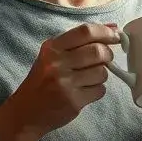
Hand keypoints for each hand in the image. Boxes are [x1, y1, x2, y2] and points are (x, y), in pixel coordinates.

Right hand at [0, 23, 120, 140]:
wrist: (25, 114)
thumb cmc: (42, 81)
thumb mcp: (53, 56)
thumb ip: (80, 41)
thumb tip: (113, 27)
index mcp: (52, 48)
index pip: (85, 32)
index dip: (106, 31)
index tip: (116, 35)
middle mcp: (57, 63)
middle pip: (98, 51)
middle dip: (108, 55)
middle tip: (105, 59)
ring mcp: (65, 83)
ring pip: (102, 72)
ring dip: (101, 75)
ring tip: (89, 78)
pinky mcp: (73, 101)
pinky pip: (100, 90)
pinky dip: (97, 90)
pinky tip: (85, 91)